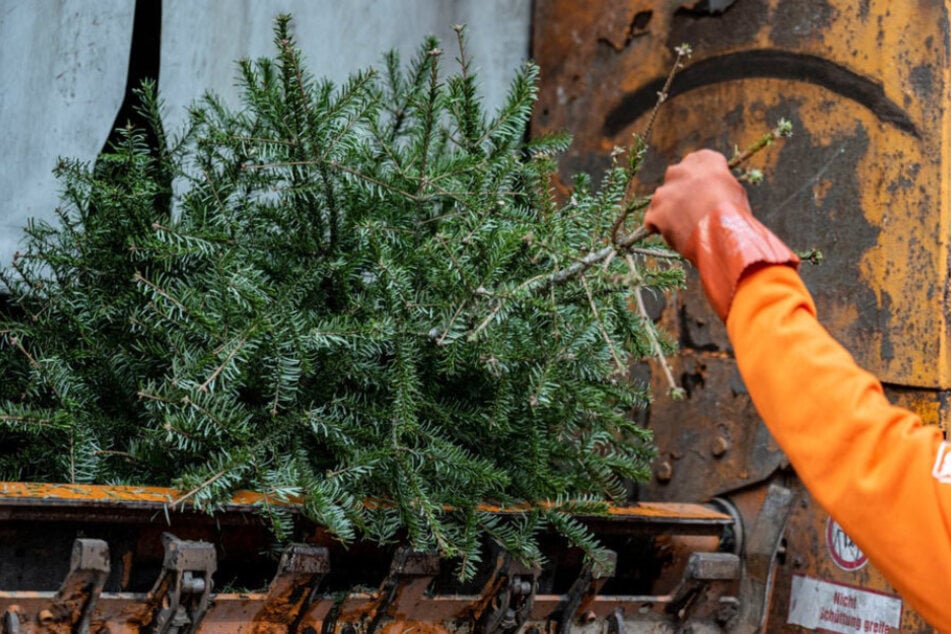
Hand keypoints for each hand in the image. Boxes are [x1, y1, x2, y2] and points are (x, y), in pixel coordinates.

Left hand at [644, 149, 797, 319]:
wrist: (722, 232)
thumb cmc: (735, 213)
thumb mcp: (734, 190)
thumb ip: (719, 184)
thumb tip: (715, 190)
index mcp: (704, 160)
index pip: (697, 162)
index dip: (699, 179)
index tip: (703, 191)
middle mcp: (680, 170)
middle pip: (676, 179)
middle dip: (680, 192)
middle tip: (691, 210)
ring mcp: (664, 191)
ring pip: (662, 200)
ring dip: (669, 211)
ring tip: (685, 228)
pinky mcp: (655, 211)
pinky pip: (652, 220)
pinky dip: (659, 228)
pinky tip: (673, 237)